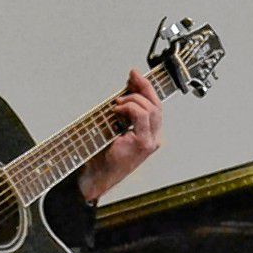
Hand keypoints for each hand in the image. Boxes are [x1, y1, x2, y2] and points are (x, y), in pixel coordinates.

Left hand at [78, 67, 165, 200]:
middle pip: (156, 105)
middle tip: (131, 77)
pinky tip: (118, 110)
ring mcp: (150, 142)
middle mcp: (153, 138)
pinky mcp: (143, 144)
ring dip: (134, 100)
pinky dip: (130, 108)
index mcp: (149, 134)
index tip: (135, 75)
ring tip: (118, 104)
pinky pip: (143, 118)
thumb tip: (123, 92)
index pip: (154, 106)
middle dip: (144, 87)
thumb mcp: (112, 128)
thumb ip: (121, 112)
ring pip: (152, 109)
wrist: (95, 177)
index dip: (146, 88)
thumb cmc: (101, 156)